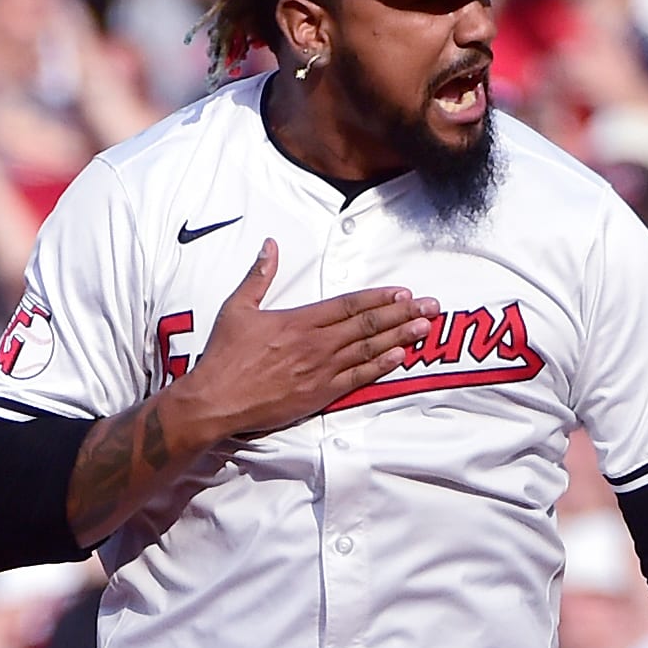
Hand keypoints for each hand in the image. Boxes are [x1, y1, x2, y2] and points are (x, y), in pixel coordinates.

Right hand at [164, 240, 439, 441]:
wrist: (216, 401)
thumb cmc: (224, 357)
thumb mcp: (237, 309)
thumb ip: (258, 277)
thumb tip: (269, 245)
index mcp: (299, 321)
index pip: (348, 305)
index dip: (379, 297)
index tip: (403, 292)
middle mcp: (316, 344)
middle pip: (367, 325)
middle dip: (402, 315)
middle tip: (431, 308)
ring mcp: (321, 371)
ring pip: (369, 350)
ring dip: (400, 338)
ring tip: (425, 329)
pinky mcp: (320, 395)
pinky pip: (358, 379)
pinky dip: (382, 367)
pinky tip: (401, 358)